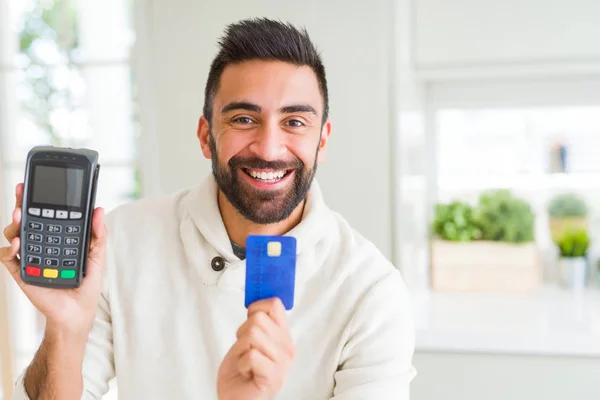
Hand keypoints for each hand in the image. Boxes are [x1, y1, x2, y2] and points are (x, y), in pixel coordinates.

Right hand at [1, 183, 107, 334]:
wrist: (77, 313)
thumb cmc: (86, 285)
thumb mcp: (97, 256)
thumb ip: (98, 234)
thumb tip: (98, 210)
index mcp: (58, 237)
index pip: (47, 214)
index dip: (41, 198)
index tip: (39, 184)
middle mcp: (41, 244)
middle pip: (26, 219)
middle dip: (22, 203)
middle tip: (23, 191)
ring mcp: (29, 257)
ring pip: (14, 234)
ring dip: (15, 223)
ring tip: (21, 216)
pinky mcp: (21, 272)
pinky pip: (7, 257)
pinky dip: (9, 249)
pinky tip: (18, 244)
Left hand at [217, 298, 294, 399]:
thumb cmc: (240, 373)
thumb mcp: (248, 342)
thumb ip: (255, 324)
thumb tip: (255, 302)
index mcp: (283, 336)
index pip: (275, 304)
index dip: (256, 307)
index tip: (249, 320)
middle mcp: (286, 348)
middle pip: (258, 319)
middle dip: (242, 334)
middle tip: (245, 350)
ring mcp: (282, 363)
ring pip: (252, 334)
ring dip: (240, 350)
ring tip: (245, 362)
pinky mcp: (273, 376)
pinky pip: (251, 355)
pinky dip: (240, 364)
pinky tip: (245, 372)